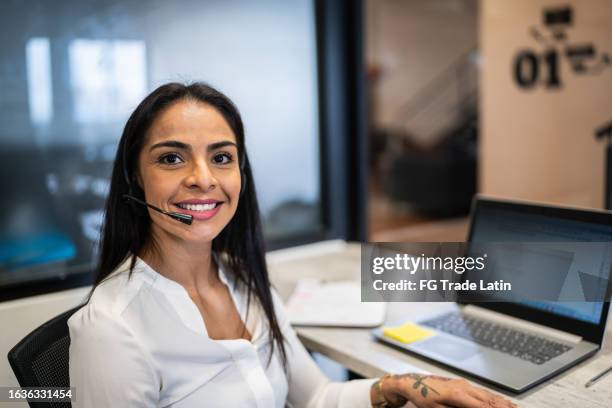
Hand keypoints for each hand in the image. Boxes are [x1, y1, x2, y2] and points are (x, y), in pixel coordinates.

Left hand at [377, 373, 517, 407]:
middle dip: (505, 407)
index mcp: (458, 394)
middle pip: (490, 399)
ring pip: (488, 395)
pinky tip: (500, 401)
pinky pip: (482, 392)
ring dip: (503, 402)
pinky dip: (494, 397)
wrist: (412, 383)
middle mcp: (464, 387)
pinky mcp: (462, 384)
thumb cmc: (422, 397)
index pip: (484, 405)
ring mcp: (464, 384)